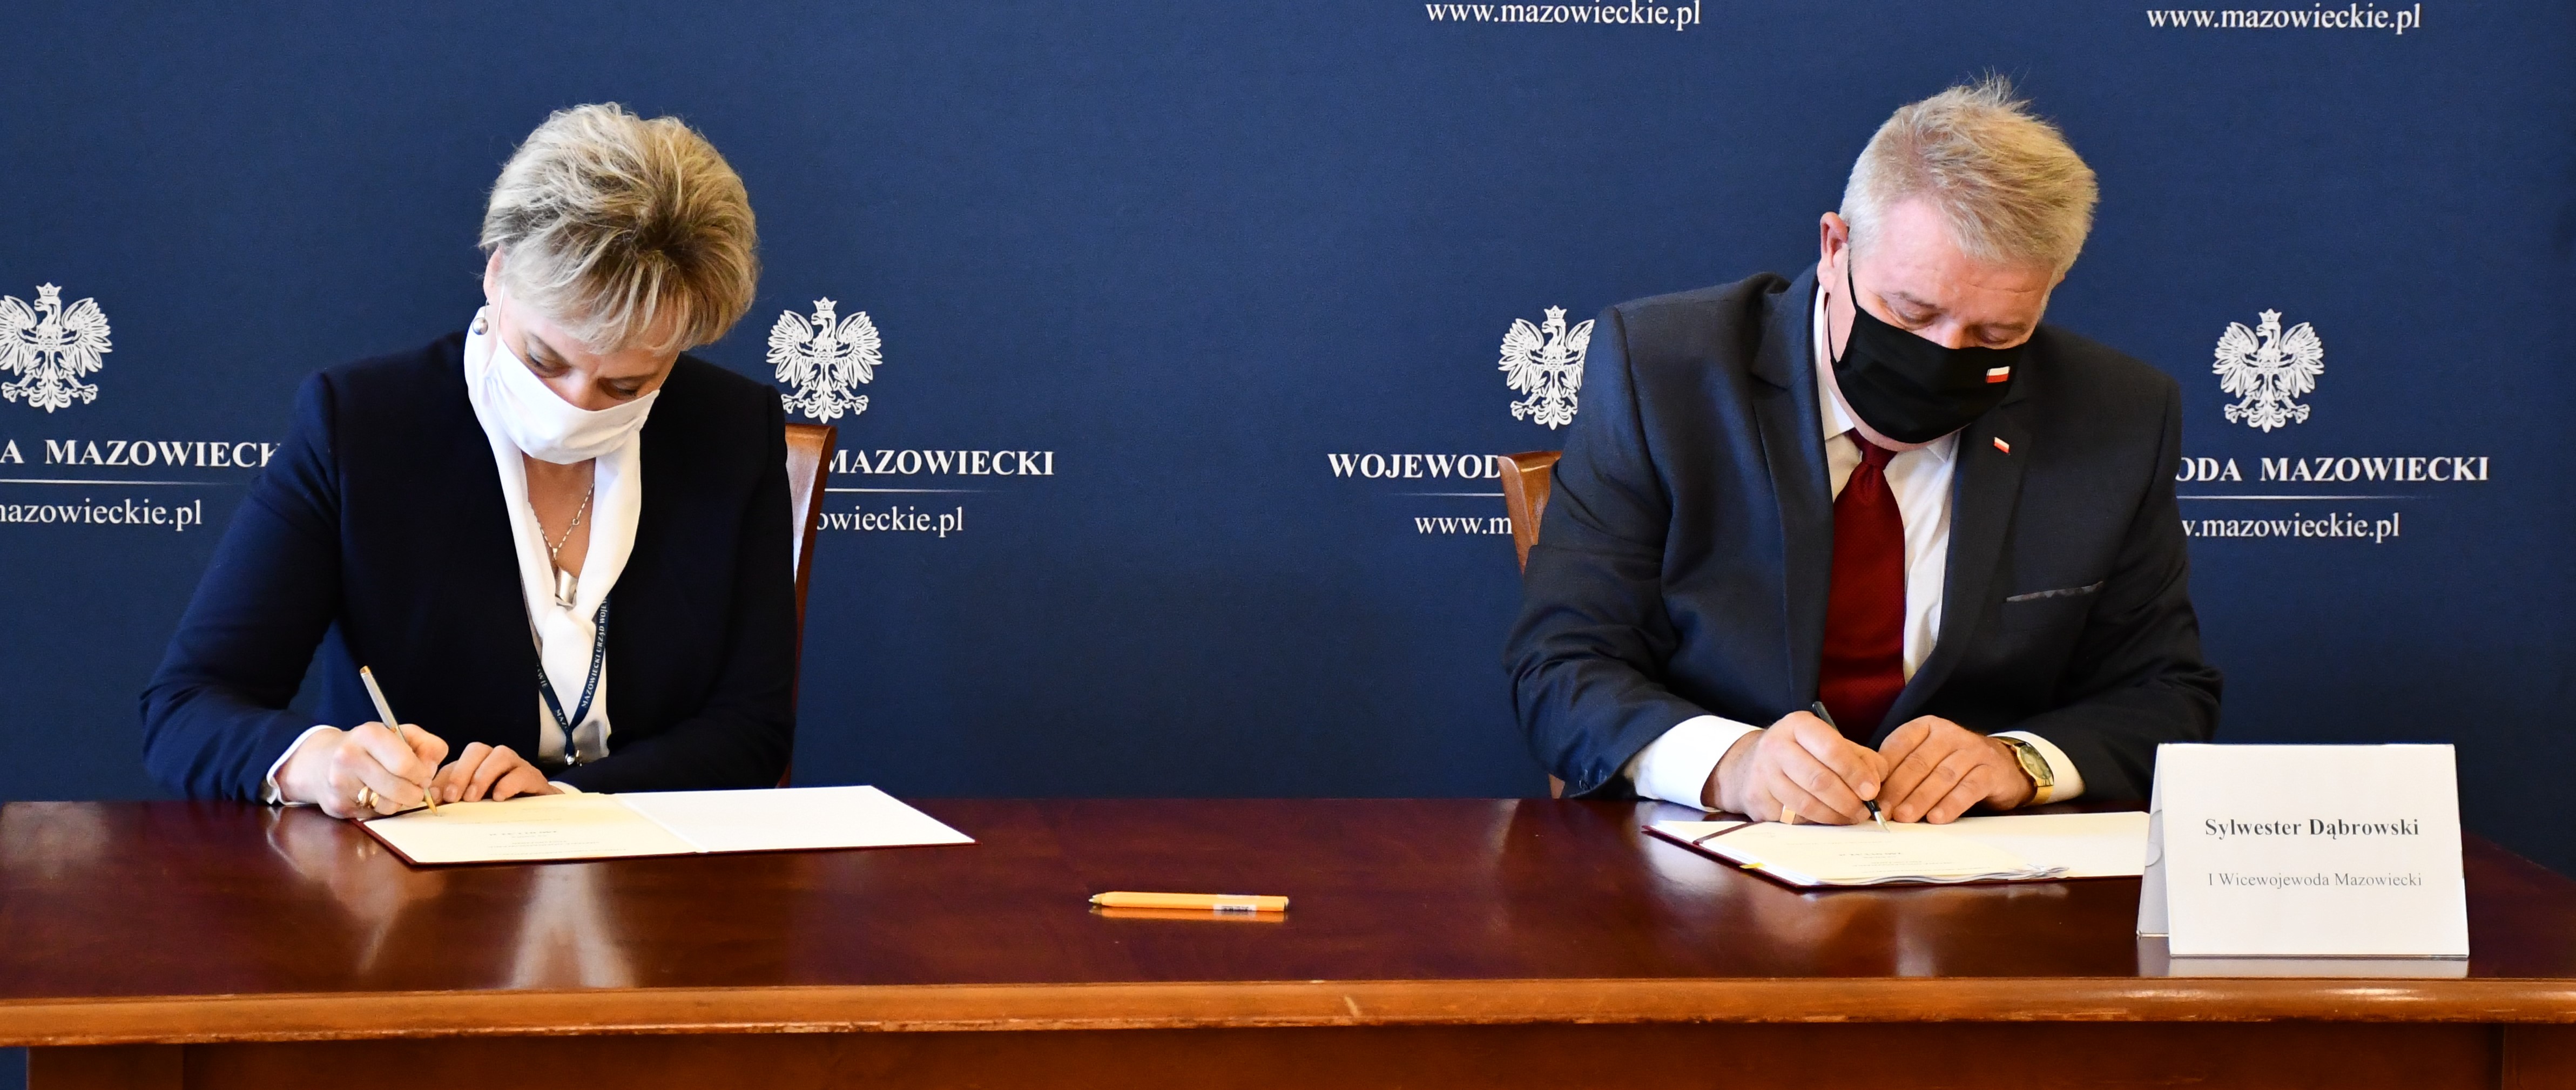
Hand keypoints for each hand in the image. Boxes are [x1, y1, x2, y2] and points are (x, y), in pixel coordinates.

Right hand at [277, 722, 448, 818]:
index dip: (422, 773)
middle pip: (400, 788)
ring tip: (394, 789)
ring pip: (390, 805)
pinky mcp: (337, 806)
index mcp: (368, 734)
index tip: (424, 775)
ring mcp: (340, 783)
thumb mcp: (399, 734)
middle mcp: (349, 757)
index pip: (405, 763)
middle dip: (416, 791)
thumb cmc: (368, 747)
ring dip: (400, 801)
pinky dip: (383, 808)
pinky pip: (375, 815)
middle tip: (416, 787)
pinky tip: (376, 795)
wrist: (319, 762)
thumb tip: (433, 768)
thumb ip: (427, 744)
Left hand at [432, 742, 559, 802]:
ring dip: (483, 775)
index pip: (457, 762)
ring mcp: (517, 766)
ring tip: (473, 798)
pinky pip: (522, 773)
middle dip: (462, 772)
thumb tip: (432, 801)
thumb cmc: (502, 809)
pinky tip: (498, 798)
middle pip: (477, 750)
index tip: (438, 798)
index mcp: (478, 766)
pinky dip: (508, 784)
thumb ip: (455, 800)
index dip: (445, 777)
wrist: (539, 815)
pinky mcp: (534, 778)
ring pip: (500, 754)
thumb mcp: (474, 805)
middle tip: (453, 796)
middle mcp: (496, 761)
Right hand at [1707, 710, 1888, 823]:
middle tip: (1864, 811)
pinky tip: (1826, 820)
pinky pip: (1793, 818)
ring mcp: (1762, 774)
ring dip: (1834, 816)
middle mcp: (1775, 746)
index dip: (1855, 772)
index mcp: (1798, 725)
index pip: (1831, 748)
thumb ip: (1861, 758)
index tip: (1872, 791)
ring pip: (1806, 803)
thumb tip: (1876, 784)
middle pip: (1818, 779)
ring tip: (1850, 818)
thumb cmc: (1803, 754)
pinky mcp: (1756, 799)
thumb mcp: (1830, 744)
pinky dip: (1815, 823)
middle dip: (1848, 800)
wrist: (1752, 764)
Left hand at [1874, 717, 2034, 823]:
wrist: (2004, 767)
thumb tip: (1869, 794)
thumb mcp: (1927, 759)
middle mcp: (1949, 734)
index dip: (1882, 771)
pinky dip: (1951, 804)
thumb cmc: (1953, 765)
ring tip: (1904, 817)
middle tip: (1883, 811)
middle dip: (1898, 789)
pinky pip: (1968, 788)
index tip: (1868, 793)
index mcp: (1926, 727)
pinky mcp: (1991, 771)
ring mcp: (1972, 751)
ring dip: (1920, 799)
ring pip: (1942, 776)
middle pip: (1918, 763)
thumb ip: (1901, 769)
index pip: (1899, 745)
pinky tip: (1936, 818)